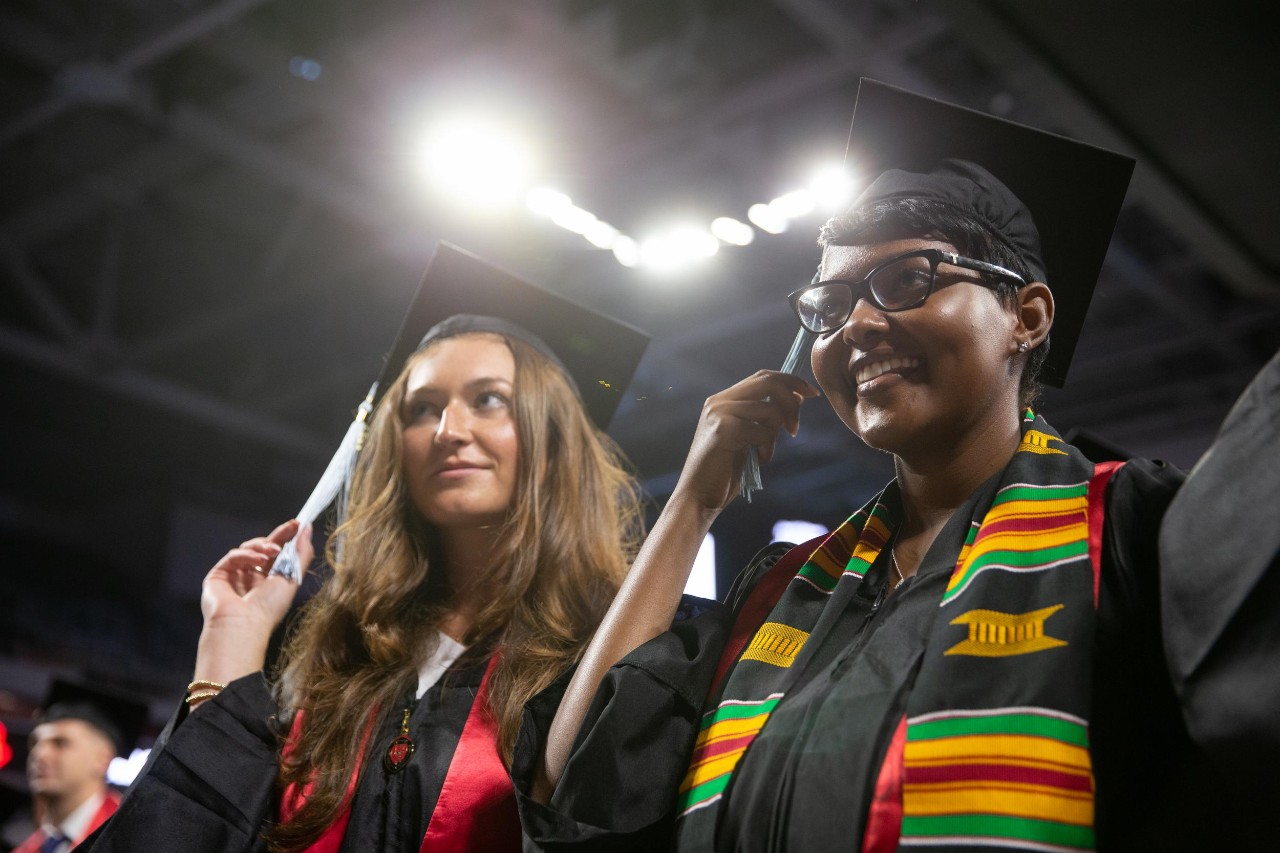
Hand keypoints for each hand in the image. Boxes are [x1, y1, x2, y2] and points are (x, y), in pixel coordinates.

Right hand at [192, 519, 313, 689]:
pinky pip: (233, 556)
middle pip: (263, 548)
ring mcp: (234, 576)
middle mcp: (252, 578)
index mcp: (270, 582)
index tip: (299, 525)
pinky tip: (257, 560)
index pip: (278, 555)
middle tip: (291, 526)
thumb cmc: (269, 608)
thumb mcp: (292, 578)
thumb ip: (301, 553)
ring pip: (248, 548)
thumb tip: (307, 530)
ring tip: (273, 551)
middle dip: (278, 536)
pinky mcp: (218, 576)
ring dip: (263, 546)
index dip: (287, 539)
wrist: (243, 625)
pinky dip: (247, 554)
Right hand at [672, 370, 818, 512]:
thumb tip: (796, 397)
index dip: (790, 381)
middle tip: (795, 428)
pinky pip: (763, 432)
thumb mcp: (748, 437)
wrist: (699, 495)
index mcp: (723, 400)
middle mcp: (719, 401)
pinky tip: (757, 460)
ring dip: (775, 434)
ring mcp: (719, 413)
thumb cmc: (725, 470)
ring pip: (770, 410)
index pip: (763, 377)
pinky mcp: (724, 429)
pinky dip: (767, 448)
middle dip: (791, 401)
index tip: (811, 394)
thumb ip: (764, 416)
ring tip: (764, 452)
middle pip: (768, 382)